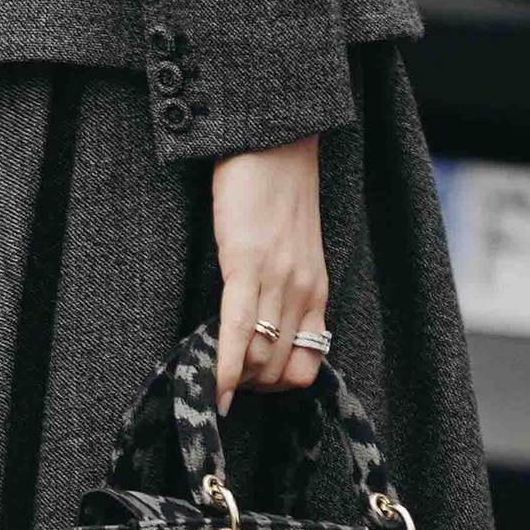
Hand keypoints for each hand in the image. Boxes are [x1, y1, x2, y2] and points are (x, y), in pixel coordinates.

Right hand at [212, 139, 327, 405]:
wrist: (274, 139)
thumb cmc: (276, 190)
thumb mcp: (293, 250)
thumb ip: (287, 288)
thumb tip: (264, 324)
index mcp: (315, 291)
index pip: (306, 365)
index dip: (278, 386)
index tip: (253, 382)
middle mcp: (302, 292)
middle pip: (279, 370)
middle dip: (251, 387)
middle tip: (227, 381)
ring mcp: (277, 280)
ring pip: (260, 358)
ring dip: (234, 380)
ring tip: (214, 377)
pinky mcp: (247, 263)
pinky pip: (237, 330)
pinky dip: (224, 367)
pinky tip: (213, 390)